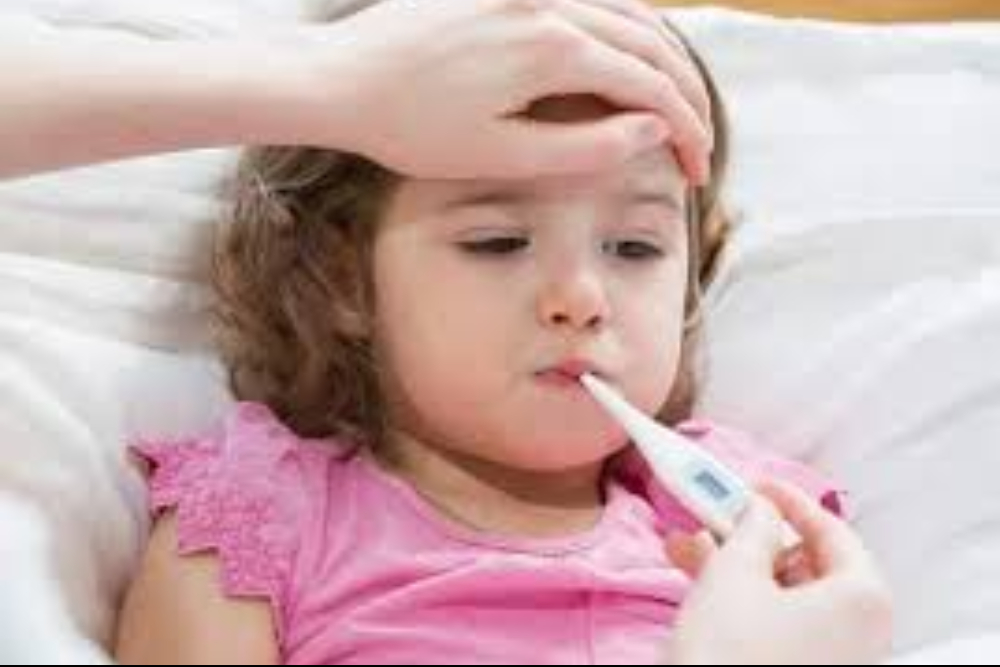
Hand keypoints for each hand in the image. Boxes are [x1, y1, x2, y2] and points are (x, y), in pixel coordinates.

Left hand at [285, 0, 711, 180]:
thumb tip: (653, 129)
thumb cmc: (411, 127)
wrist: (340, 79)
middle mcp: (549, 1)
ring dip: (663, 56)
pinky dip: (625, 27)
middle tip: (699, 142)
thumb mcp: (501, 155)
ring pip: (629, 9)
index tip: (699, 169)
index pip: (650, 86)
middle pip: (652, 41)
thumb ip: (585, 145)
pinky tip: (629, 57)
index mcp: (551, 48)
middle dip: (687, 95)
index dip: (686, 130)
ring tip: (677, 103)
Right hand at [665, 483, 893, 664]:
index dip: (787, 501)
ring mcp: (834, 663)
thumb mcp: (734, 573)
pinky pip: (778, 627)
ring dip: (734, 567)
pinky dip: (741, 603)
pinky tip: (694, 584)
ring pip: (785, 597)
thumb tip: (761, 509)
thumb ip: (750, 528)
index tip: (752, 483)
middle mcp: (861, 634)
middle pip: (807, 566)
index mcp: (862, 600)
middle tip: (710, 517)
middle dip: (749, 538)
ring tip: (682, 548)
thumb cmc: (729, 650)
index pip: (832, 530)